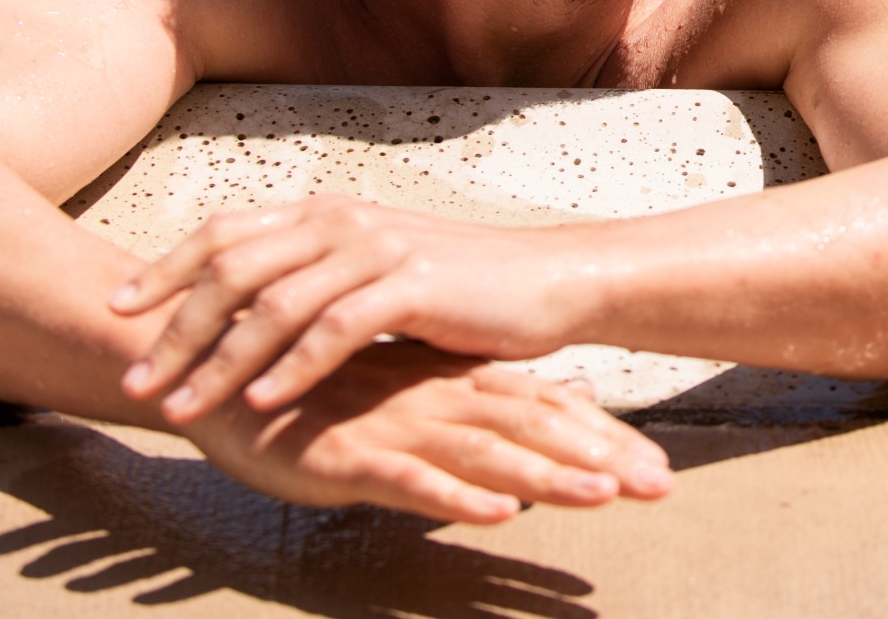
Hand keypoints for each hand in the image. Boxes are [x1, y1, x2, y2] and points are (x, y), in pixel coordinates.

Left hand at [112, 195, 590, 424]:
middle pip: (233, 269)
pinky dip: (292, 368)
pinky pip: (336, 329)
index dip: (163, 267)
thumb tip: (242, 311)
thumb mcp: (376, 271)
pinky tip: (263, 404)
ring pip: (274, 305)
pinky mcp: (414, 285)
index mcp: (327, 213)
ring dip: (220, 360)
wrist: (548, 280)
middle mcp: (343, 221)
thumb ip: (313, 280)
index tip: (115, 308)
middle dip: (174, 329)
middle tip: (136, 379)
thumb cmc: (460, 287)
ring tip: (184, 407)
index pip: (224, 231)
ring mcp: (378, 248)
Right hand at [185, 340, 672, 523]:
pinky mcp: (348, 456)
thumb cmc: (327, 394)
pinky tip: (496, 510)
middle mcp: (436, 400)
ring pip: (485, 451)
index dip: (605, 440)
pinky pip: (410, 479)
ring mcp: (395, 427)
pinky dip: (455, 494)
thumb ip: (491, 402)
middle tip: (661, 487)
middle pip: (533, 429)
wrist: (225, 377)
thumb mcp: (417, 397)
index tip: (661, 472)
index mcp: (454, 386)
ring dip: (547, 473)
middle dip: (599, 459)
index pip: (546, 409)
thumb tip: (571, 395)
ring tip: (602, 495)